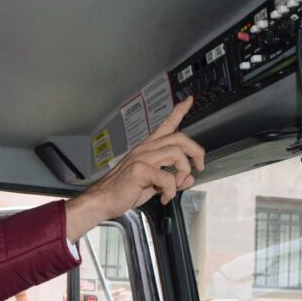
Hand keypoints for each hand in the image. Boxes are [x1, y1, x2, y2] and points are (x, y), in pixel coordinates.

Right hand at [64, 97, 203, 241]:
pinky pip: (167, 178)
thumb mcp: (152, 185)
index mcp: (147, 149)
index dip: (179, 112)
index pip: (165, 125)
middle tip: (199, 166)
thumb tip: (189, 178)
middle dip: (196, 151)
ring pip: (176, 153)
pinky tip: (164, 198)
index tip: (189, 100)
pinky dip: (171, 190)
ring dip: (184, 171)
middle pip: (179, 137)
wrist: (102, 200)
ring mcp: (142, 157)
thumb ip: (171, 180)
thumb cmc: (123, 192)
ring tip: (177, 185)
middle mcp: (145, 149)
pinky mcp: (140, 170)